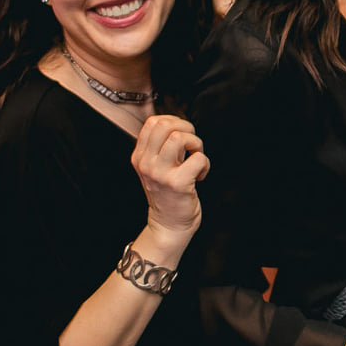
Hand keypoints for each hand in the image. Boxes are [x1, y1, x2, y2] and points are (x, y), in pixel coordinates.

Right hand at [132, 115, 207, 240]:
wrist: (169, 224)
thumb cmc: (168, 193)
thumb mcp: (156, 167)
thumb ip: (161, 147)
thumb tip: (178, 124)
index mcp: (140, 156)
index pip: (153, 122)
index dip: (174, 121)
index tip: (182, 135)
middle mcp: (146, 163)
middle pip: (164, 125)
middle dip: (186, 129)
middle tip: (191, 145)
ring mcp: (160, 173)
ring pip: (179, 137)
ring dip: (196, 144)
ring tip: (195, 157)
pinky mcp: (177, 183)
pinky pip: (198, 158)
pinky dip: (205, 164)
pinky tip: (200, 175)